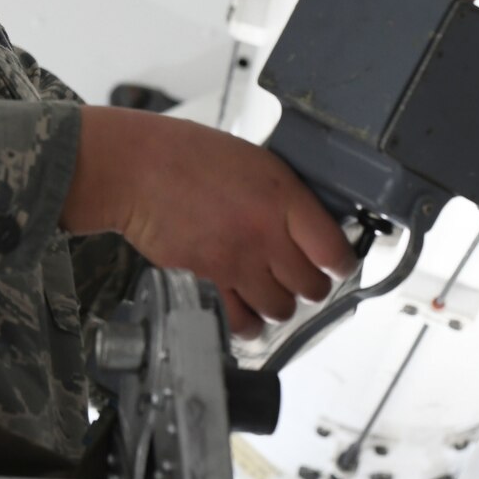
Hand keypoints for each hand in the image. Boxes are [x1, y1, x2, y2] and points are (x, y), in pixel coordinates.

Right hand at [60, 107, 355, 337]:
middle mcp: (265, 235)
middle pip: (313, 288)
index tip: (335, 263)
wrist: (137, 170)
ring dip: (278, 302)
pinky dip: (247, 321)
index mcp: (282, 198)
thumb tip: (309, 226)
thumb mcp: (254, 161)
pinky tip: (243, 304)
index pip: (335, 251)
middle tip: (299, 274)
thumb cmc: (187, 155)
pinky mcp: (207, 284)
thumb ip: (285, 196)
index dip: (341, 263)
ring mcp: (236, 264)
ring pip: (281, 309)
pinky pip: (242, 323)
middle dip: (311, 285)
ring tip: (267, 286)